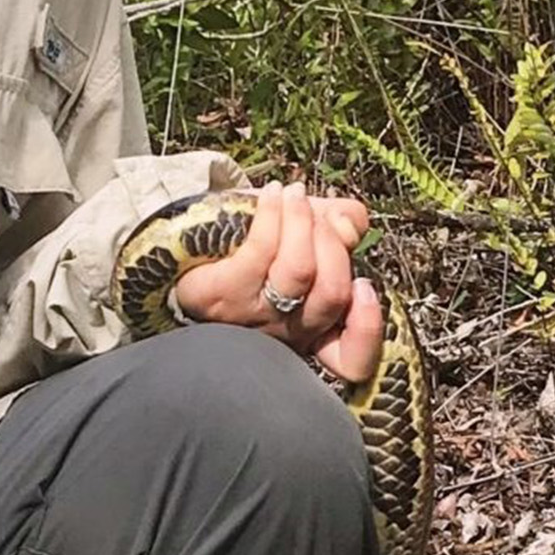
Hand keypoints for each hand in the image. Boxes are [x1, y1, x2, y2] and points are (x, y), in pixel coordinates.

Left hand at [170, 181, 383, 385]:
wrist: (187, 249)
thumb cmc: (256, 246)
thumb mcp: (309, 229)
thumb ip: (343, 223)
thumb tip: (351, 223)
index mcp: (316, 328)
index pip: (353, 360)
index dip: (367, 329)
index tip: (364, 287)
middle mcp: (287, 333)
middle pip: (331, 294)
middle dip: (332, 242)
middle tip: (316, 212)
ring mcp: (252, 318)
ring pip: (298, 271)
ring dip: (301, 220)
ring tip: (293, 194)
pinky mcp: (220, 296)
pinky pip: (260, 252)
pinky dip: (273, 215)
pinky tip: (272, 195)